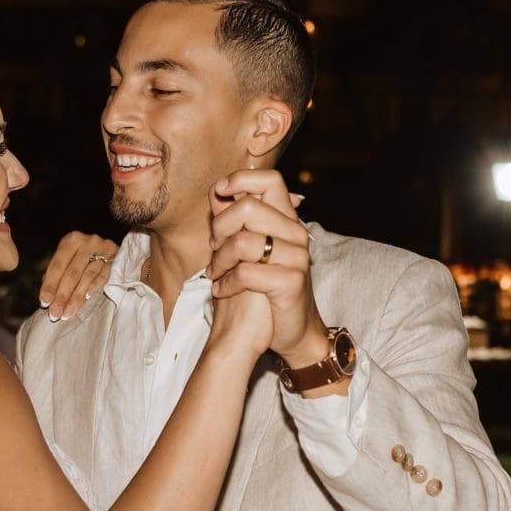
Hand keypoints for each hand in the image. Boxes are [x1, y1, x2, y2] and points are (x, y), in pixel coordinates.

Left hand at [37, 232, 119, 320]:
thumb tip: (47, 297)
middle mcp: (87, 243)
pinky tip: (87, 297)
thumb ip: (57, 274)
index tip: (44, 302)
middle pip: (72, 273)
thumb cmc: (83, 256)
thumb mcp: (68, 258)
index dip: (50, 284)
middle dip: (62, 296)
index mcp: (71, 240)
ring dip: (76, 297)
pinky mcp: (116, 259)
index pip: (57, 265)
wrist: (109, 249)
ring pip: (87, 276)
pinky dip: (95, 286)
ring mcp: (103, 250)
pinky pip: (104, 275)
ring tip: (67, 313)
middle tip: (55, 313)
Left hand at [207, 170, 319, 361]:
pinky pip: (246, 273)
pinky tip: (221, 291)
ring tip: (215, 273)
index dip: (241, 179)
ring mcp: (297, 257)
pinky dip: (226, 283)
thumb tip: (217, 193)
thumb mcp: (250, 250)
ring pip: (242, 241)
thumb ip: (235, 221)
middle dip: (220, 228)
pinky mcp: (291, 281)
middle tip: (214, 248)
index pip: (270, 180)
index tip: (220, 193)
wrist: (292, 331)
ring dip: (219, 260)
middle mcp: (296, 234)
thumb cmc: (267, 289)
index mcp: (287, 220)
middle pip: (248, 206)